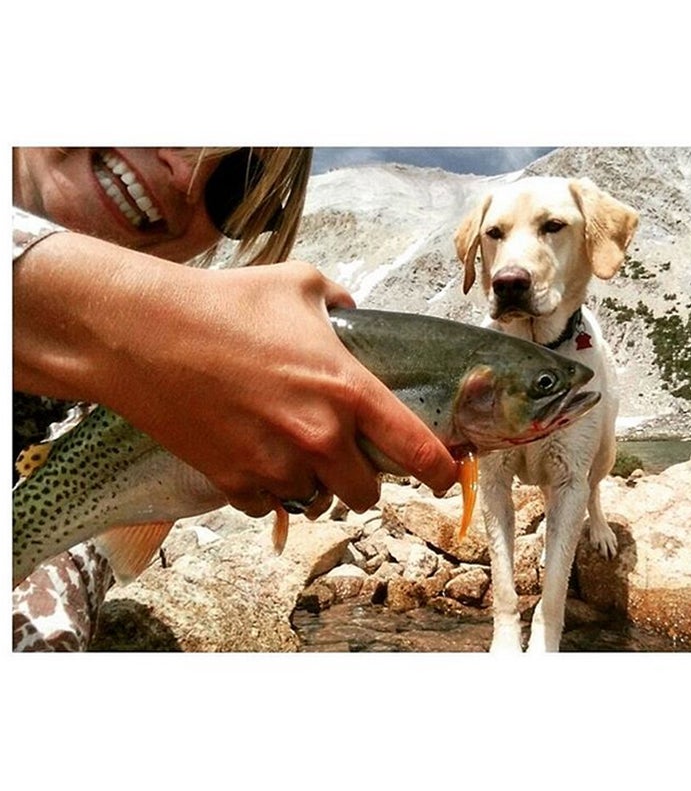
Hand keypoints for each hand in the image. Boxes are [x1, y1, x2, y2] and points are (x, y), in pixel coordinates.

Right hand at [13, 234, 457, 514]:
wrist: (144, 333)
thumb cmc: (226, 302)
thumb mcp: (300, 285)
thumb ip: (341, 302)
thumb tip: (354, 314)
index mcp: (348, 390)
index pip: (415, 447)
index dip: (440, 469)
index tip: (447, 477)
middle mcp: (320, 438)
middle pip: (367, 493)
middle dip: (361, 479)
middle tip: (342, 455)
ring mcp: (275, 466)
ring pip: (316, 502)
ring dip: (312, 483)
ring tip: (288, 449)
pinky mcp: (233, 482)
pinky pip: (267, 505)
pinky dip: (266, 488)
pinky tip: (251, 455)